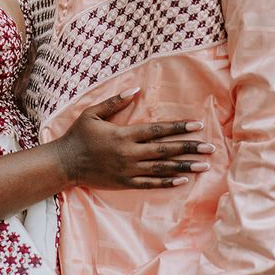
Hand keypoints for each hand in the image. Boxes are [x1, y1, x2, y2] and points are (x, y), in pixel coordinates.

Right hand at [55, 88, 212, 189]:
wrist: (65, 163)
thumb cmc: (78, 135)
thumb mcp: (92, 113)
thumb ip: (114, 102)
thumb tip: (135, 90)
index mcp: (123, 134)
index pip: (157, 130)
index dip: (178, 127)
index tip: (197, 126)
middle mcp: (129, 153)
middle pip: (164, 150)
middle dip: (189, 148)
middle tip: (210, 148)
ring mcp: (128, 170)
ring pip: (161, 168)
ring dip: (184, 166)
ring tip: (203, 166)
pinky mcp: (124, 183)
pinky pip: (149, 184)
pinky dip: (166, 182)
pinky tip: (182, 180)